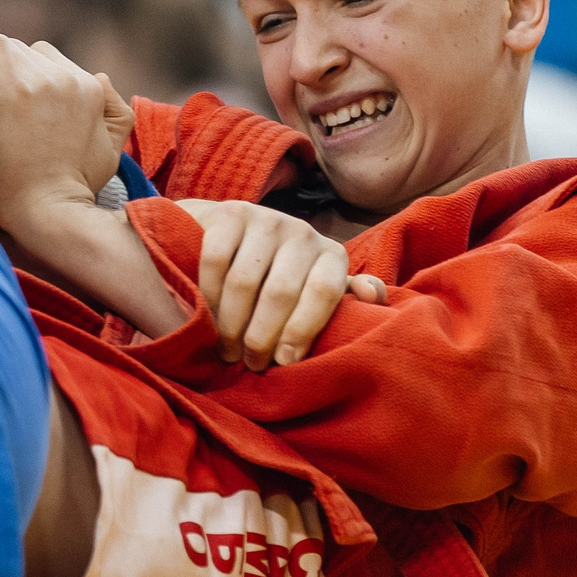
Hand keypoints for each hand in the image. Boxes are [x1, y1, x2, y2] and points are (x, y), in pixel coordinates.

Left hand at [0, 29, 132, 240]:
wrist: (47, 211)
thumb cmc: (74, 189)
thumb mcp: (112, 153)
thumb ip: (116, 112)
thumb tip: (100, 76)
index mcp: (92, 89)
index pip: (55, 62)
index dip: (33, 77)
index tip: (14, 92)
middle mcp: (70, 78)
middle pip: (32, 54)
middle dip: (15, 68)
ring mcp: (42, 82)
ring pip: (11, 50)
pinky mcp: (13, 91)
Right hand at [177, 198, 386, 368]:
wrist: (229, 231)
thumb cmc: (277, 273)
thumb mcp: (314, 285)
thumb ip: (344, 297)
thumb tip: (372, 297)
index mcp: (331, 255)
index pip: (323, 292)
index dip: (302, 330)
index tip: (283, 361)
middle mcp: (303, 232)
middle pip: (281, 292)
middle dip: (261, 336)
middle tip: (249, 363)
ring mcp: (266, 219)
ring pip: (244, 282)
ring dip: (231, 324)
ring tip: (227, 350)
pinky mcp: (230, 213)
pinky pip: (216, 261)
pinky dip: (206, 295)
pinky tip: (203, 316)